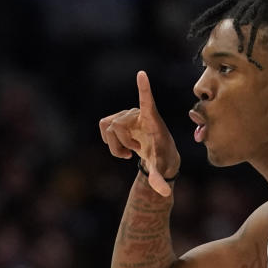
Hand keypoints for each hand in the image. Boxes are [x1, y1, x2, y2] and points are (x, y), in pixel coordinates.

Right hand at [99, 71, 179, 196]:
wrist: (159, 154)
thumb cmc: (162, 159)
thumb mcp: (160, 169)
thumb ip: (159, 179)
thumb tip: (165, 193)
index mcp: (152, 120)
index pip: (147, 101)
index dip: (144, 89)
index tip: (142, 74)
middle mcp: (139, 113)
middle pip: (117, 126)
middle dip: (121, 144)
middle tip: (134, 153)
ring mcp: (127, 115)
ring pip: (108, 127)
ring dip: (115, 145)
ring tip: (129, 152)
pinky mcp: (118, 119)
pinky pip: (103, 126)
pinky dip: (108, 141)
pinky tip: (122, 148)